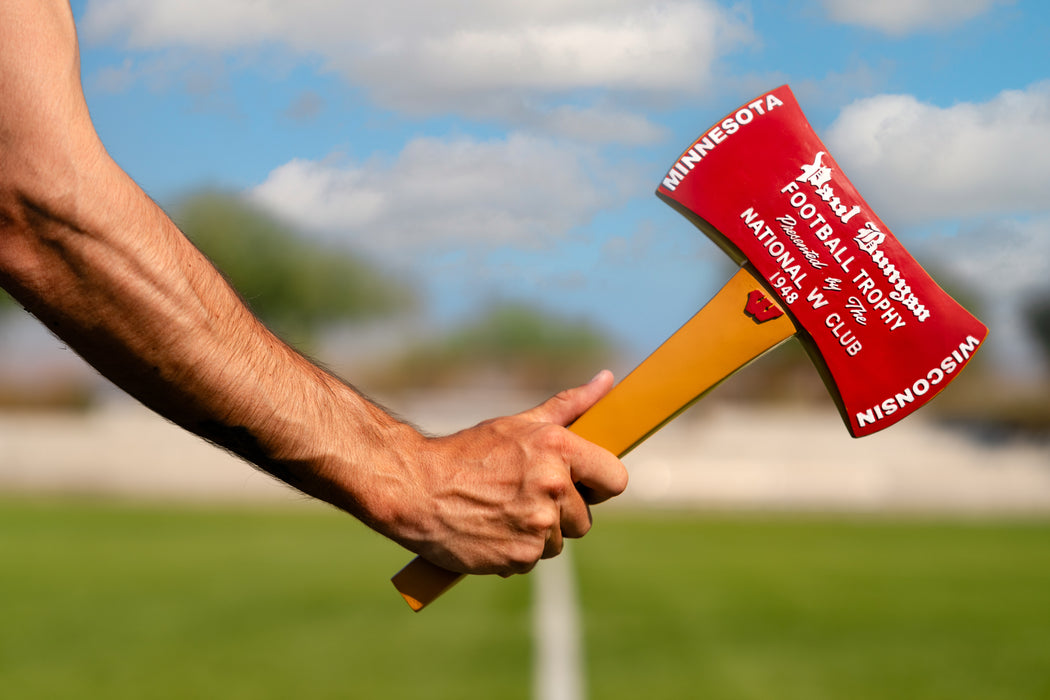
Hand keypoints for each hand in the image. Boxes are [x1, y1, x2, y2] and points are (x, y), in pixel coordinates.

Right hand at [388, 371, 627, 575]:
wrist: (416, 490)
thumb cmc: (468, 453)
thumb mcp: (519, 423)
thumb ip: (570, 405)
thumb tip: (607, 379)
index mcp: (557, 448)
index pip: (616, 478)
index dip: (599, 484)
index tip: (582, 485)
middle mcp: (553, 486)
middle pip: (585, 518)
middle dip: (561, 513)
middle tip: (524, 497)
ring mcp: (538, 525)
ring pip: (559, 542)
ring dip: (537, 534)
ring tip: (503, 513)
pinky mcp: (521, 557)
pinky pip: (533, 560)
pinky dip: (515, 552)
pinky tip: (492, 531)